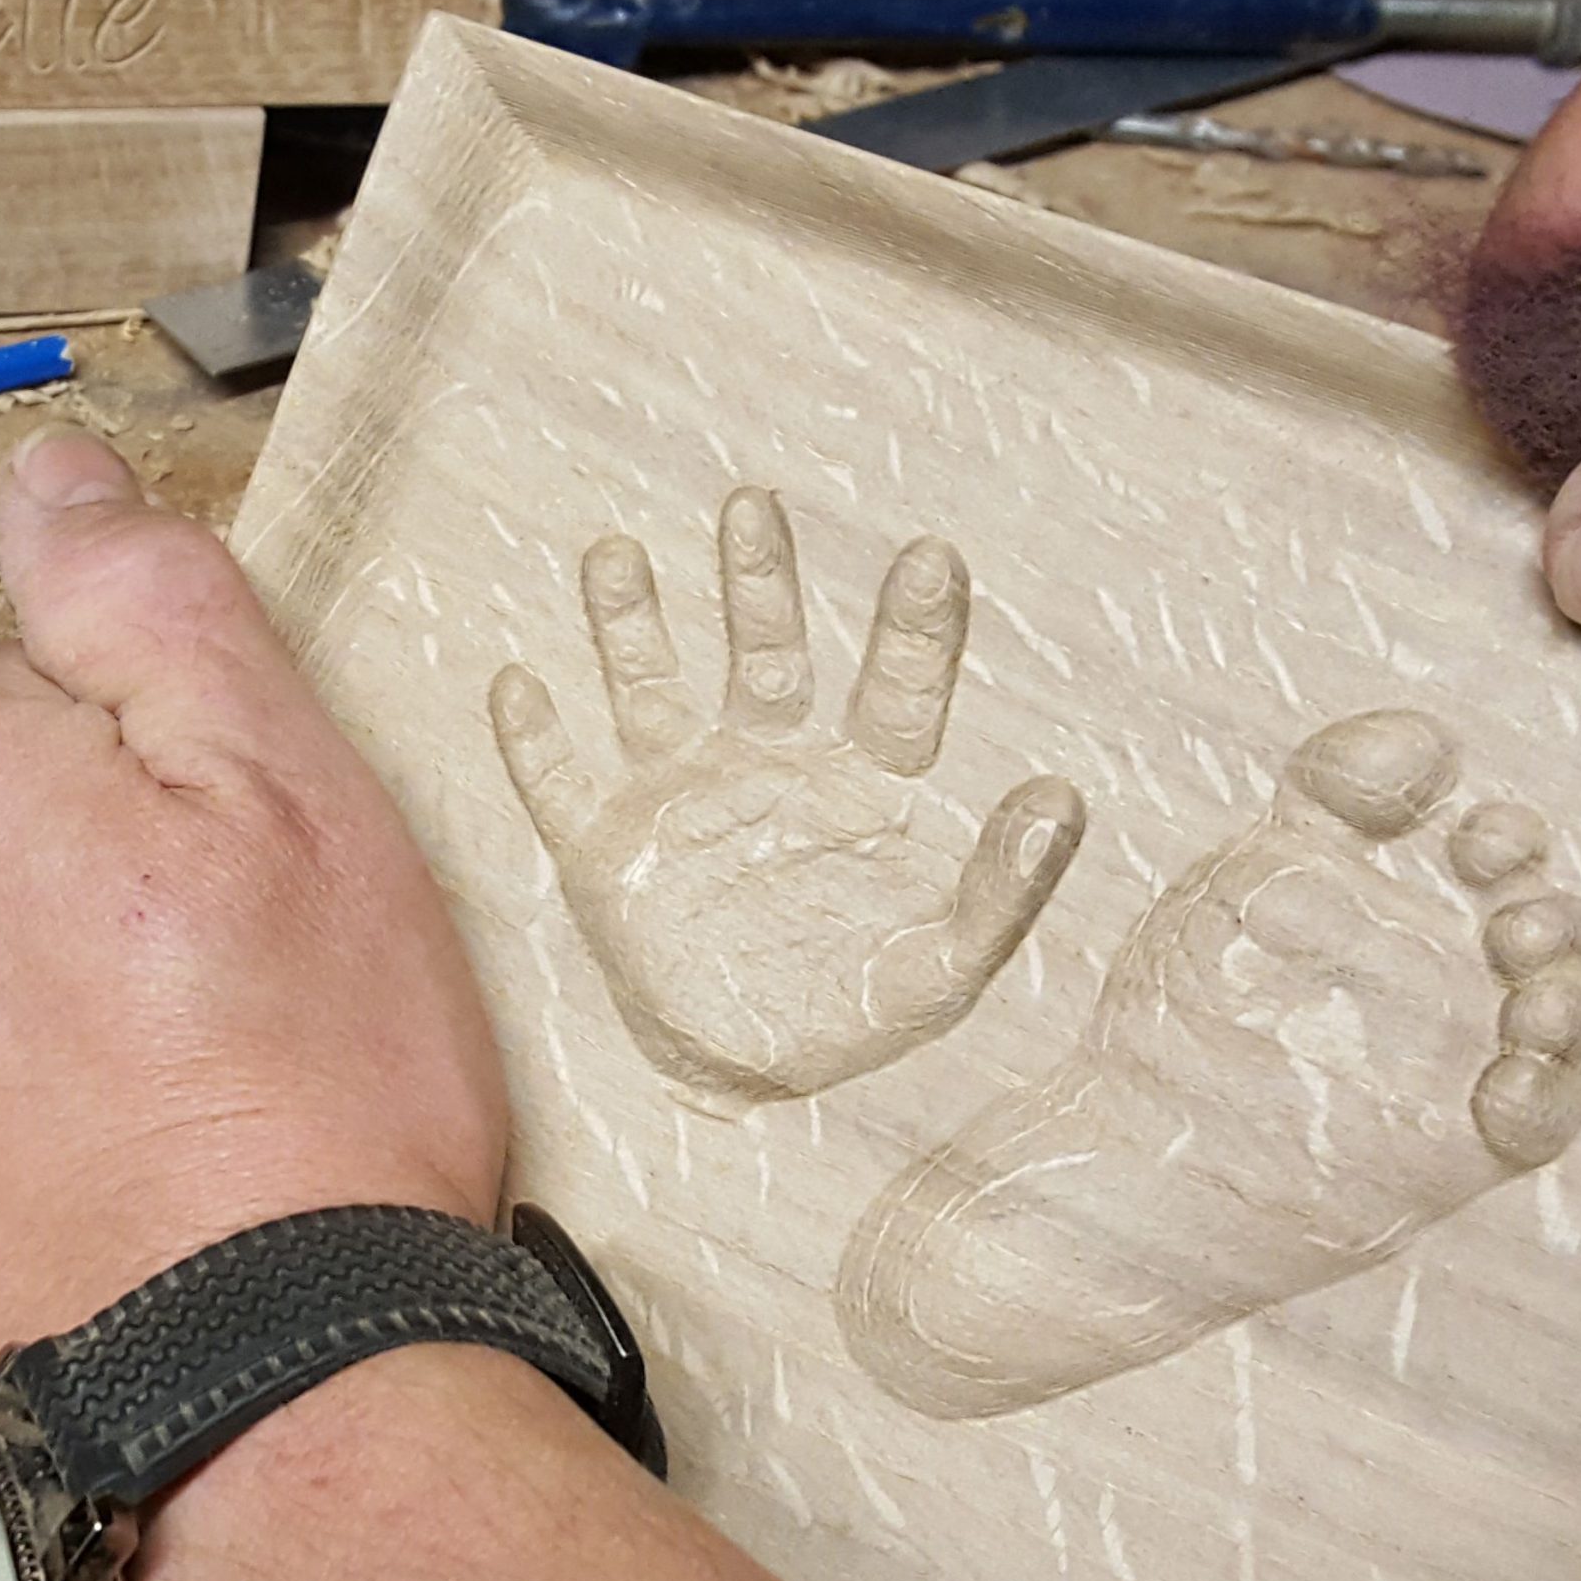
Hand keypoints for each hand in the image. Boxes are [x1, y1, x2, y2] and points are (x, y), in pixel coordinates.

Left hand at [0, 430, 504, 1535]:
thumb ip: (150, 610)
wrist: (257, 1444)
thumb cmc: (310, 1118)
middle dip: (43, 914)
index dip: (152, 806)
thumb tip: (48, 472)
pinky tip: (40, 1234)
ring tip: (120, 1157)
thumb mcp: (305, 809)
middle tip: (190, 1039)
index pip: (26, 720)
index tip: (228, 912)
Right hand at [488, 486, 1084, 1112]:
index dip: (915, 626)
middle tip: (754, 503)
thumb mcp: (945, 964)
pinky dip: (535, 741)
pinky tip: (519, 686)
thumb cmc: (856, 1009)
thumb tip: (1061, 797)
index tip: (934, 557)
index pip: (895, 687)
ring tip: (617, 554)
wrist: (749, 1076)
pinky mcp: (606, 851)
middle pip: (765, 650)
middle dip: (758, 579)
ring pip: (650, 688)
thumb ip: (1004, 886)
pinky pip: (559, 784)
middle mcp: (769, 764)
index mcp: (861, 783)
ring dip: (631, 625)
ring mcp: (682, 799)